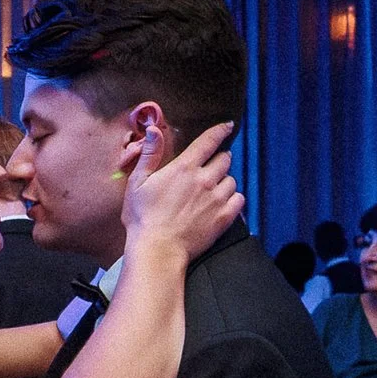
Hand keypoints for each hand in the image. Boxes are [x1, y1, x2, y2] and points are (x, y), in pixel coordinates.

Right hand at [120, 120, 242, 260]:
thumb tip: (153, 130)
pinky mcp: (223, 217)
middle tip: (210, 169)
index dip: (220, 131)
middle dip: (219, 160)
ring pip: (232, 180)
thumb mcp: (137, 183)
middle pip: (225, 159)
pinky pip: (239, 199)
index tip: (227, 127)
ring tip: (213, 190)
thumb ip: (149, 154)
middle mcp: (205, 179)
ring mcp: (216, 198)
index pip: (210, 141)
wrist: (157, 250)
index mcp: (184, 168)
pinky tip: (222, 203)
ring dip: (224, 181)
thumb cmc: (143, 218)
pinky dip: (233, 199)